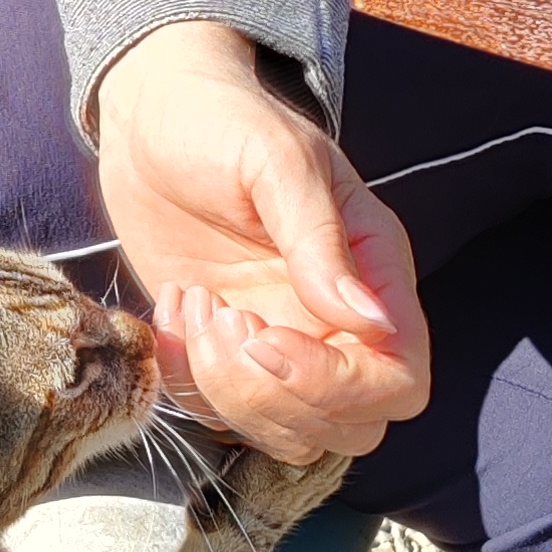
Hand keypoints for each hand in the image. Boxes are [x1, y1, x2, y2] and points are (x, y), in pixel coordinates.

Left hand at [91, 21, 427, 463]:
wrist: (153, 116)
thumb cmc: (224, 121)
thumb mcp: (276, 161)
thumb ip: (319, 239)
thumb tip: (370, 319)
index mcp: (373, 272)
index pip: (398, 377)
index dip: (336, 384)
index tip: (264, 336)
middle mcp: (339, 322)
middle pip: (353, 425)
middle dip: (276, 398)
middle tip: (221, 320)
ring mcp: (284, 343)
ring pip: (290, 435)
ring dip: (228, 394)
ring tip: (193, 307)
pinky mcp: (227, 355)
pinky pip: (221, 414)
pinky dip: (186, 382)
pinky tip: (172, 309)